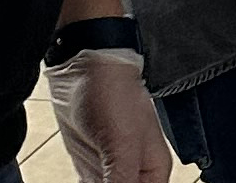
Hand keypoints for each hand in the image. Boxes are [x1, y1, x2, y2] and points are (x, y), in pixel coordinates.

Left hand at [45, 48, 172, 182]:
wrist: (82, 65)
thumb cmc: (113, 92)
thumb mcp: (121, 145)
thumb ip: (122, 181)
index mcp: (153, 171)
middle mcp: (135, 174)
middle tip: (93, 181)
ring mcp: (112, 171)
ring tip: (88, 178)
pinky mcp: (91, 167)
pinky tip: (82, 180)